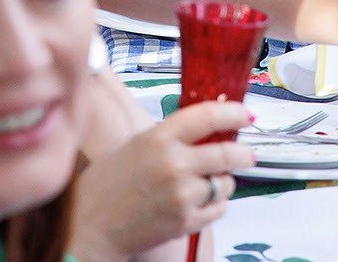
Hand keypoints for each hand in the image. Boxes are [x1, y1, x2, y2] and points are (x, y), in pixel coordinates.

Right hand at [67, 102, 256, 261]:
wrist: (90, 225)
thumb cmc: (107, 185)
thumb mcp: (136, 145)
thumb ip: (170, 136)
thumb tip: (207, 128)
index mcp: (158, 138)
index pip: (207, 116)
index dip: (232, 112)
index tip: (244, 114)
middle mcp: (173, 164)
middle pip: (226, 152)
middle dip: (243, 153)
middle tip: (247, 153)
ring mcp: (181, 195)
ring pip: (224, 183)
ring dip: (224, 182)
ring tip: (208, 183)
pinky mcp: (185, 221)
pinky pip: (218, 209)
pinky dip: (215, 205)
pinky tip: (199, 201)